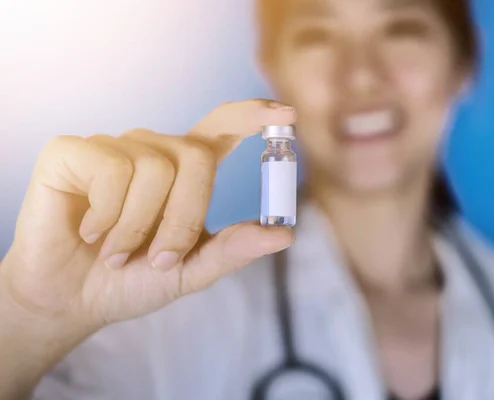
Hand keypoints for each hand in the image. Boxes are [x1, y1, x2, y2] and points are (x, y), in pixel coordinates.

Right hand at [1, 99, 295, 331]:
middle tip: (159, 259)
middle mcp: (151, 149)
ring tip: (116, 252)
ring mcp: (112, 147)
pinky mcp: (72, 152)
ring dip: (139, 227)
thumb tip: (285, 234)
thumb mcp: (190, 270)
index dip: (252, 116)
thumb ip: (234, 250)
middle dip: (183, 218)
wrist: (71, 298)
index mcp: (183, 170)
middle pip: (196, 156)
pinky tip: (90, 231)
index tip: (288, 114)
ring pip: (155, 169)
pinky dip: (107, 216)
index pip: (222, 127)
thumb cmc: (131, 280)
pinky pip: (111, 172)